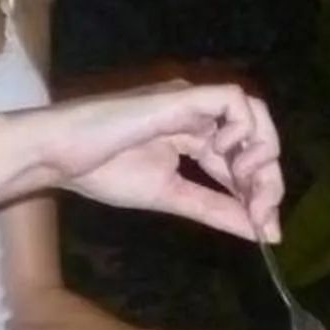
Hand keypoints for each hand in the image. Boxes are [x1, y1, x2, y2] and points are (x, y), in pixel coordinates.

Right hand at [0, 84, 286, 244]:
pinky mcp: (183, 95)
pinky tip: (226, 156)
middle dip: (269, 179)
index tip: (265, 227)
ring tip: (245, 184)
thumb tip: (262, 234)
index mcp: (196, 135)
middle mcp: (200, 115)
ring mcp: (192, 102)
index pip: (245, 158)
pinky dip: (244, 127)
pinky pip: (233, 99)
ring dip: (262, 152)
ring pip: (254, 113)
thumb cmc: (103, 172)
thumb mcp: (172, 197)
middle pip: (258, 136)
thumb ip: (216, 210)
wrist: (60, 155)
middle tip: (262, 213)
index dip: (261, 191)